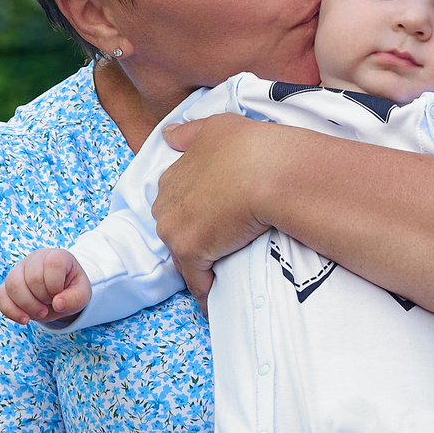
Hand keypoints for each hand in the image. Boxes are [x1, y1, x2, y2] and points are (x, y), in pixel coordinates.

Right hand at [0, 248, 92, 324]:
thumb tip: (58, 304)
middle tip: (51, 305)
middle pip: (32, 278)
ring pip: (13, 285)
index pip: (53, 264)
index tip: (60, 294)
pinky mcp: (7, 285)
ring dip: (28, 306)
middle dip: (44, 299)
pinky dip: (11, 311)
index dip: (56, 286)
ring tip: (41, 313)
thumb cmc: (71, 290)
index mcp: (56, 256)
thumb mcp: (82, 294)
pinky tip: (25, 320)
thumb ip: (76, 299)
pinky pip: (0, 296)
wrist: (59, 294)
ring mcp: (18, 270)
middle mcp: (35, 259)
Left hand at [154, 114, 293, 301]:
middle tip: (221, 249)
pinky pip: (197, 282)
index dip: (194, 213)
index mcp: (173, 177)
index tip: (211, 222)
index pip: (177, 203)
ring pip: (184, 257)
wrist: (266, 170)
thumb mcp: (216, 127)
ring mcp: (176, 229)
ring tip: (221, 278)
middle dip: (193, 241)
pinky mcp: (191, 253)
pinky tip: (215, 305)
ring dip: (200, 269)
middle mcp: (167, 203)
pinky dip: (206, 294)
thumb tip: (168, 135)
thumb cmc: (248, 145)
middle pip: (176, 231)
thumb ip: (189, 133)